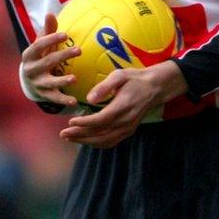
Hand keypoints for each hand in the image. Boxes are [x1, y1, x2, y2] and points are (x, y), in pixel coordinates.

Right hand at [20, 14, 80, 106]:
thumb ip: (47, 30)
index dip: (50, 39)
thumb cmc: (40, 56)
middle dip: (63, 56)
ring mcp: (37, 83)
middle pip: (48, 62)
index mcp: (29, 54)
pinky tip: (74, 100)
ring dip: (62, 81)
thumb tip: (50, 13)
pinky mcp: (44, 95)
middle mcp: (31, 69)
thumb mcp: (41, 44)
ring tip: (74, 78)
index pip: (38, 45)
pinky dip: (63, 100)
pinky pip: (54, 98)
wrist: (29, 79)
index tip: (65, 34)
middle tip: (79, 49)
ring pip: (50, 82)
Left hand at [59, 60, 187, 147]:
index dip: (84, 123)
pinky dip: (96, 143)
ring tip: (70, 138)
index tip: (70, 121)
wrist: (155, 88)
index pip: (101, 120)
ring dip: (86, 141)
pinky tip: (85, 140)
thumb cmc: (134, 79)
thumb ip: (104, 86)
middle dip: (80, 135)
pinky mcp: (128, 131)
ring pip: (104, 141)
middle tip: (63, 134)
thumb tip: (89, 99)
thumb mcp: (120, 75)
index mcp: (123, 106)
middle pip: (100, 134)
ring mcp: (128, 128)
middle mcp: (126, 121)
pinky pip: (111, 141)